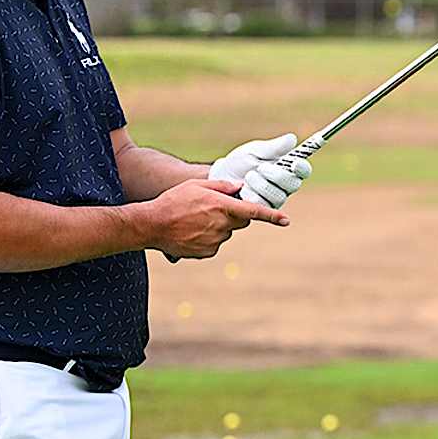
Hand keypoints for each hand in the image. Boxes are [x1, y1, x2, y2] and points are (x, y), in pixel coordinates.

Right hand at [144, 179, 287, 259]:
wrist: (151, 225)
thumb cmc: (173, 201)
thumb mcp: (196, 186)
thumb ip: (222, 186)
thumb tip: (241, 187)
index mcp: (222, 207)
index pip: (253, 212)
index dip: (272, 217)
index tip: (286, 221)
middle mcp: (222, 225)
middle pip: (241, 221)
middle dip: (235, 215)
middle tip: (214, 208)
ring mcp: (215, 241)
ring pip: (226, 232)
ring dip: (218, 226)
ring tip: (195, 220)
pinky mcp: (207, 252)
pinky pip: (215, 243)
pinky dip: (208, 238)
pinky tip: (192, 231)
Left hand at [210, 133, 309, 206]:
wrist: (222, 177)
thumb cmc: (241, 162)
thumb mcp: (255, 151)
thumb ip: (273, 147)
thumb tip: (292, 139)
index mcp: (289, 168)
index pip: (304, 169)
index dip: (302, 167)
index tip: (294, 163)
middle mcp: (287, 185)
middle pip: (293, 184)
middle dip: (275, 175)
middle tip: (260, 167)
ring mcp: (277, 199)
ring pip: (278, 195)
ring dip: (259, 184)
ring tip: (248, 177)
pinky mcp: (265, 210)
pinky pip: (263, 204)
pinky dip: (250, 193)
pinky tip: (243, 189)